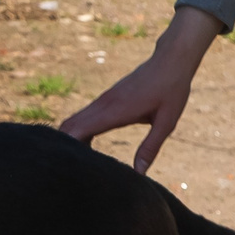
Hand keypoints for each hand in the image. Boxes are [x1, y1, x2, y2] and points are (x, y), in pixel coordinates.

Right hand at [62, 6, 224, 172]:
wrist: (170, 60)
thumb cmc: (171, 91)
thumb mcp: (166, 123)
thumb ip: (150, 148)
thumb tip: (139, 174)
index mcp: (115, 111)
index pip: (78, 130)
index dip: (69, 148)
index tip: (68, 167)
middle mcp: (104, 104)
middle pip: (69, 126)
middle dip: (63, 147)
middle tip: (67, 170)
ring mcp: (103, 100)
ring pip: (74, 120)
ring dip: (70, 139)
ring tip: (75, 163)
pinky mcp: (107, 98)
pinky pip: (84, 116)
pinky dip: (78, 131)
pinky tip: (86, 145)